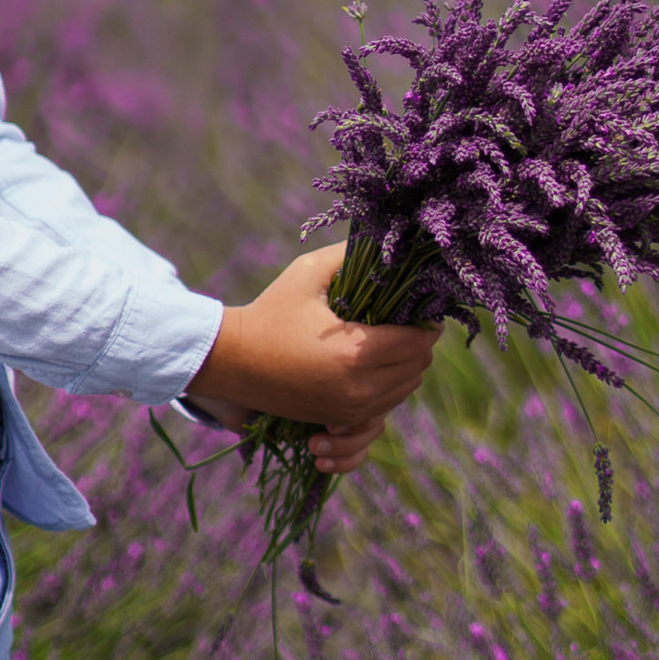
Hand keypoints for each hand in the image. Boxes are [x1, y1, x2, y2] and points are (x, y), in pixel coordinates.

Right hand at [185, 244, 437, 481]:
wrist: (231, 361)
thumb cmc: (270, 312)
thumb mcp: (307, 273)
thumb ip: (349, 254)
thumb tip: (385, 239)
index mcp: (356, 352)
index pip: (419, 342)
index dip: (426, 323)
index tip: (419, 307)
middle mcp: (359, 388)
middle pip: (418, 369)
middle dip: (418, 345)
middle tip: (405, 322)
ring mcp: (349, 411)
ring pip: (405, 391)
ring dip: (405, 368)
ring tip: (390, 343)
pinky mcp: (338, 420)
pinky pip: (384, 411)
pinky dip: (387, 391)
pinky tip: (375, 370)